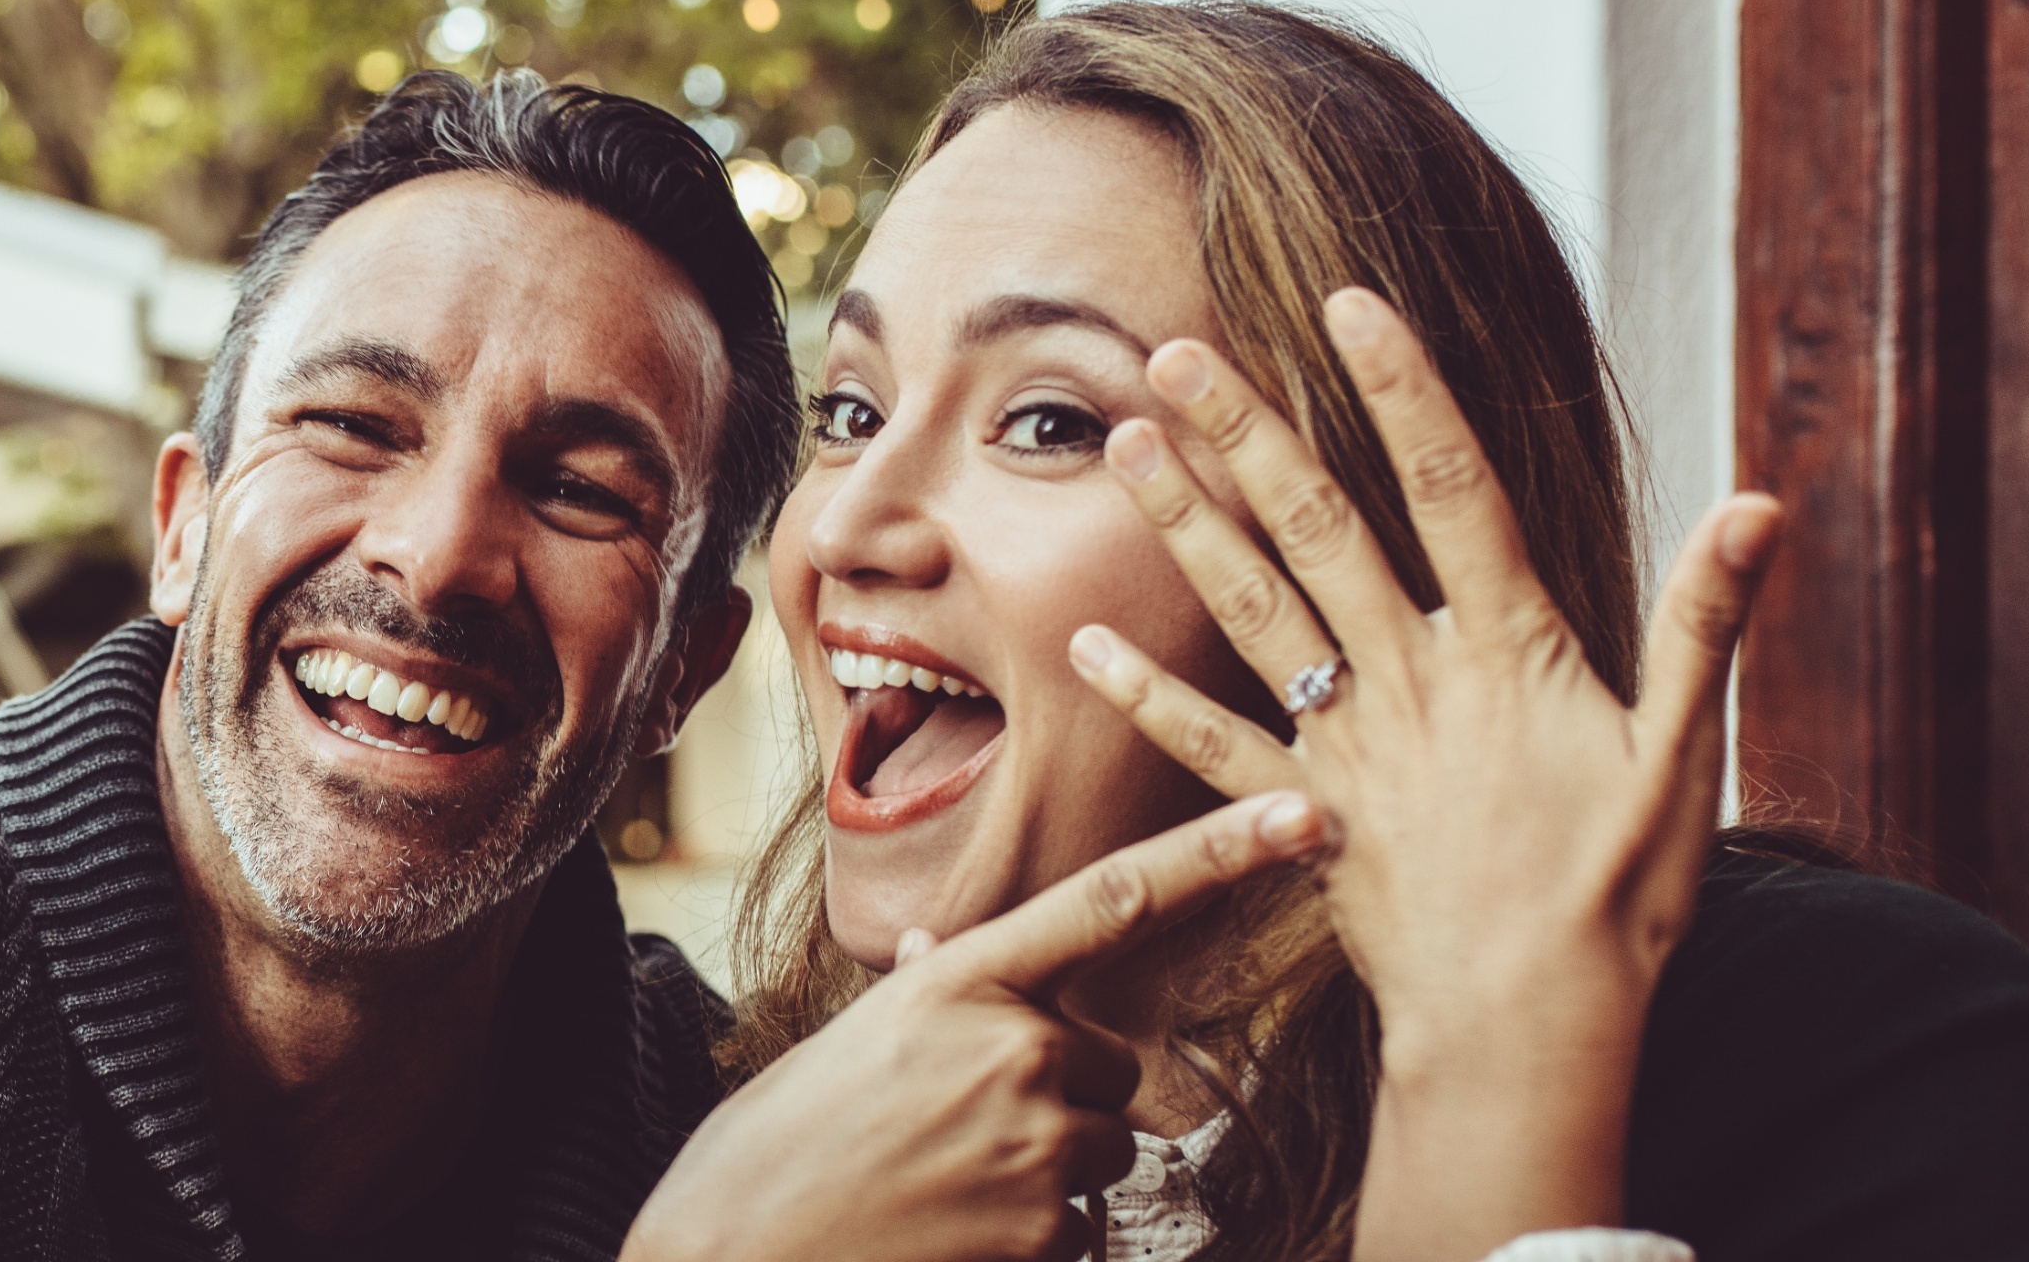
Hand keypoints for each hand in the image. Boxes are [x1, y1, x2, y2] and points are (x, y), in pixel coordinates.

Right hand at [625, 791, 1327, 1261]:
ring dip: (1043, 1184)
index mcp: (959, 981)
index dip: (1218, 853)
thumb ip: (922, 1005)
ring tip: (940, 1197)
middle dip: (1057, 1106)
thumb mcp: (848, 1048)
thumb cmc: (772, 1153)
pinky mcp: (1046, 1232)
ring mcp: (1034, 1141)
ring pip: (1102, 1156)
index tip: (1303, 811)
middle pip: (1111, 1071)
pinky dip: (1031, 1249)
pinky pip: (1088, 1236)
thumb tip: (938, 961)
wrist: (725, 1253)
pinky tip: (950, 1245)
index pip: (1113, 900)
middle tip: (953, 1142)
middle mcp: (1011, 1046)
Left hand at [1064, 287, 1782, 1259]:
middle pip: (1318, 526)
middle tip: (1173, 350)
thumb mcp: (1682, 751)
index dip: (1402, 390)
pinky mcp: (1298, 811)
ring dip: (1185, 523)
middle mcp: (1410, 676)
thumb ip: (1704, 620)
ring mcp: (1344, 741)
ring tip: (1123, 445)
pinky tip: (1085, 641)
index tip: (1350, 304)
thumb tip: (1760, 503)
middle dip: (1246, 431)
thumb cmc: (1619, 895)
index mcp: (1505, 647)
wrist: (1530, 1027)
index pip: (1452, 485)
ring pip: (1249, 607)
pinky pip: (1205, 744)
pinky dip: (1143, 694)